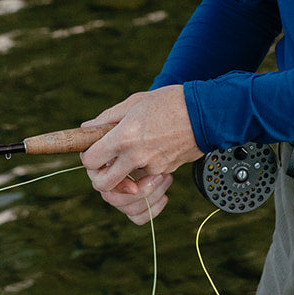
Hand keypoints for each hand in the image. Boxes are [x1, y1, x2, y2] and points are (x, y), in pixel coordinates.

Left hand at [81, 87, 201, 222]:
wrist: (206, 112)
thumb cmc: (171, 102)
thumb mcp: (135, 102)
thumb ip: (108, 118)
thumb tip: (88, 127)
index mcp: (123, 137)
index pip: (90, 161)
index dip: (87, 158)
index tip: (93, 153)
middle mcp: (136, 156)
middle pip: (103, 185)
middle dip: (100, 180)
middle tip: (107, 168)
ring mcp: (152, 168)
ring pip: (127, 193)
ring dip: (125, 188)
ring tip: (130, 174)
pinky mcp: (166, 172)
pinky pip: (149, 188)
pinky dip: (147, 186)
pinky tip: (151, 170)